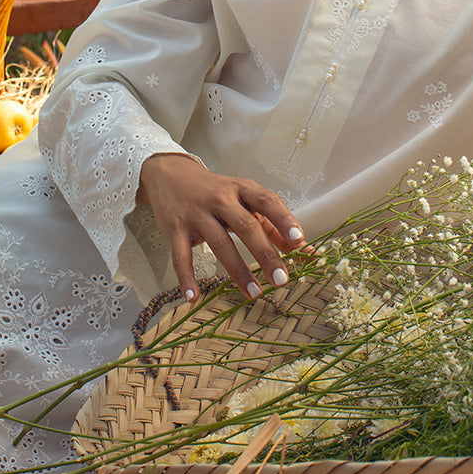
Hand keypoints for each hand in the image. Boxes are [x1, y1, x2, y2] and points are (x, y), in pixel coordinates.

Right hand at [137, 153, 304, 300]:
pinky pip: (181, 256)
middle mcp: (221, 199)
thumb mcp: (244, 200)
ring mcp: (197, 214)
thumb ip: (271, 224)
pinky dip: (187, 278)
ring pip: (219, 244)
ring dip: (237, 271)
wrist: (170, 175)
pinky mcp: (175, 229)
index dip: (284, 219)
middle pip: (246, 226)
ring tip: (254, 293)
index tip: (299, 240)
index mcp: (242, 190)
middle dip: (265, 254)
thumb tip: (302, 249)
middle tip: (281, 279)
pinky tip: (194, 298)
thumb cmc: (216, 192)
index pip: (267, 201)